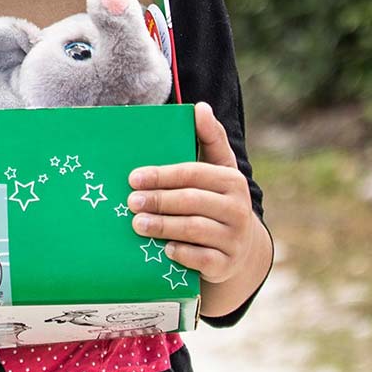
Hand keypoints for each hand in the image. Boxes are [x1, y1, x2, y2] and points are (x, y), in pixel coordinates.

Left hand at [127, 101, 258, 285]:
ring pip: (194, 229)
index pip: (192, 174)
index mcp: (232, 181)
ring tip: (137, 224)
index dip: (162, 175)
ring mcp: (234, 238)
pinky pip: (202, 259)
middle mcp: (238, 208)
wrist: (240, 249)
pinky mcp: (226, 264)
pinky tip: (164, 249)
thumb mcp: (218, 169)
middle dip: (158, 201)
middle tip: (130, 202)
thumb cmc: (218, 201)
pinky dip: (182, 254)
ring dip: (163, 226)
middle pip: (191, 201)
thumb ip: (209, 138)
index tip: (133, 178)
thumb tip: (199, 108)